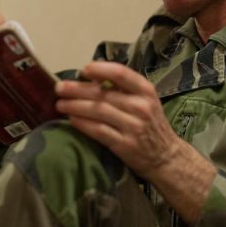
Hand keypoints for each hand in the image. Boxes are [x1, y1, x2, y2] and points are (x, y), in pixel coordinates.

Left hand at [55, 61, 217, 224]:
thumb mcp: (146, 100)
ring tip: (60, 104)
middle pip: (103, 94)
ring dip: (75, 106)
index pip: (121, 74)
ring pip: (98, 112)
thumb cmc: (151, 124)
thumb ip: (124, 88)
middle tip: (59, 87)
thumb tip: (92, 74)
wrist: (166, 157)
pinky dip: (82, 124)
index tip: (83, 69)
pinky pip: (98, 131)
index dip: (100, 69)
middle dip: (77, 89)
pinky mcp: (124, 145)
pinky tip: (71, 119)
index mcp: (145, 91)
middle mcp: (140, 107)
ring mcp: (133, 127)